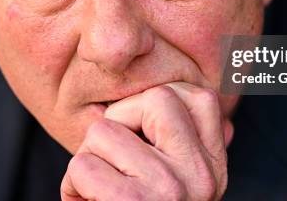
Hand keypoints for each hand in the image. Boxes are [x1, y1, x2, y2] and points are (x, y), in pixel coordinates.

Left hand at [61, 82, 233, 199]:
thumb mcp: (179, 185)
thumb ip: (183, 145)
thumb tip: (187, 102)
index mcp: (213, 167)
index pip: (200, 97)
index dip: (156, 103)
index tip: (139, 132)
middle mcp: (202, 176)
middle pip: (154, 99)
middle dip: (117, 123)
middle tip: (111, 160)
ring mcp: (174, 189)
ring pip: (104, 131)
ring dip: (87, 160)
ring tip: (98, 189)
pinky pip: (84, 167)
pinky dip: (72, 187)